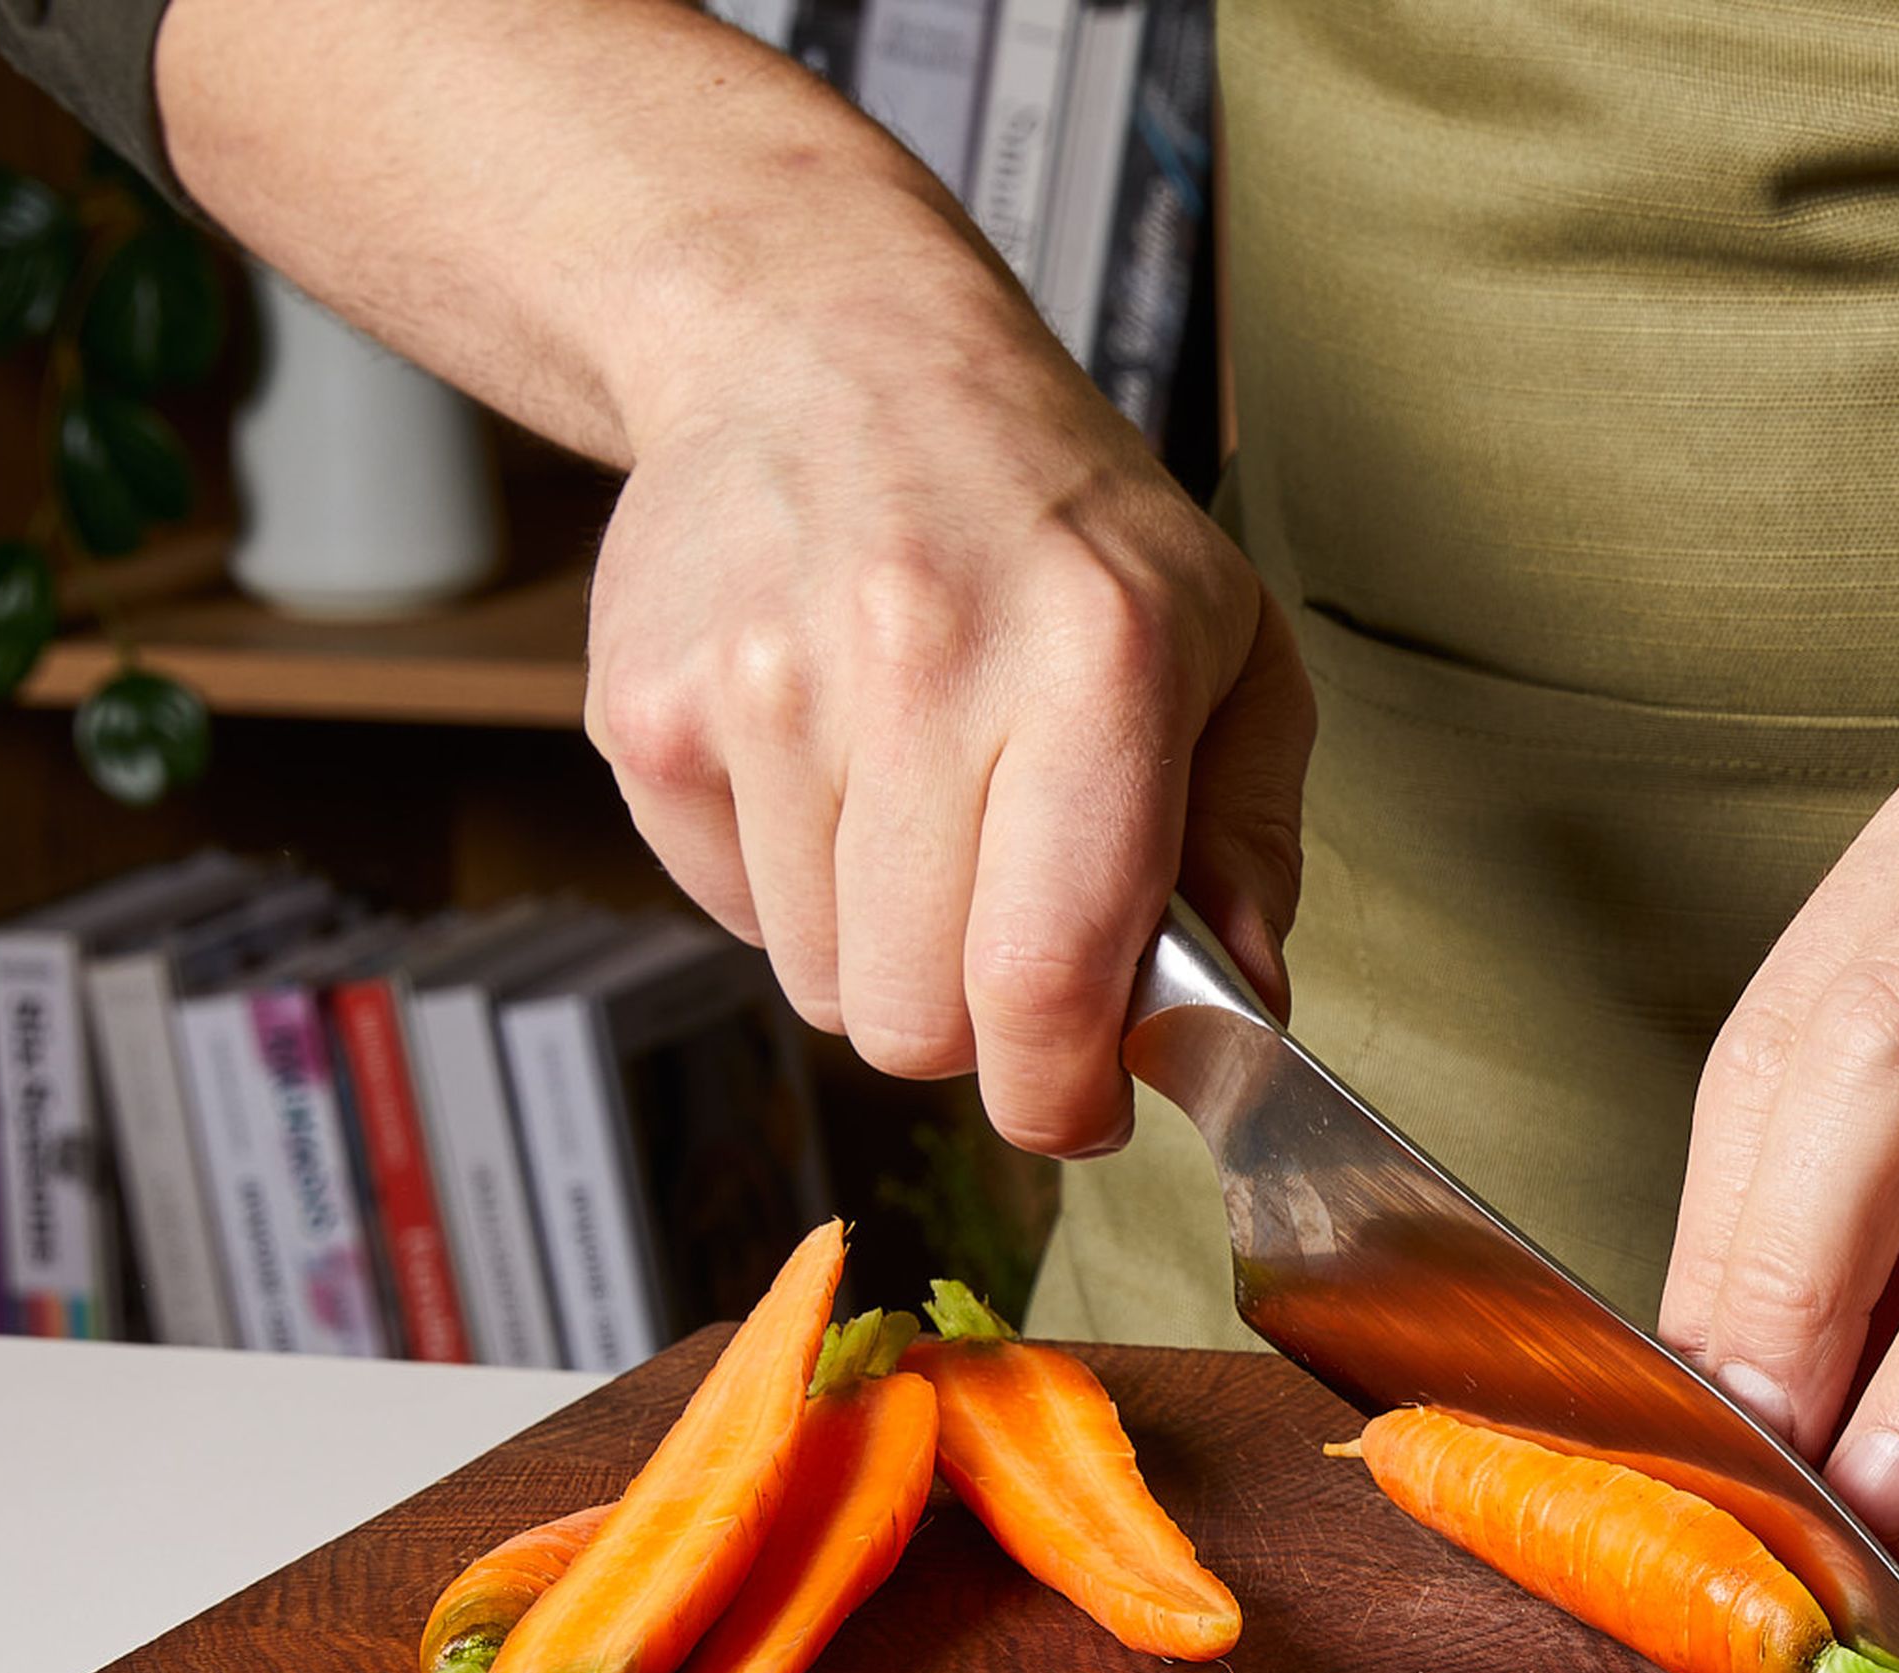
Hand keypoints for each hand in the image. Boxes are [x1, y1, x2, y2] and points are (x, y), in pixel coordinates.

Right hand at [584, 240, 1311, 1156]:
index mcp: (1096, 657)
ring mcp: (761, 686)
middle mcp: (917, 662)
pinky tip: (829, 762)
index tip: (1086, 1100)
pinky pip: (732, 915)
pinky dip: (789, 885)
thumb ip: (1252, 843)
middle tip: (1011, 936)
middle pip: (919, 1024)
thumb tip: (1240, 1014)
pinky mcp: (646, 710)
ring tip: (921, 809)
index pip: (1047, 978)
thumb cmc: (1054, 518)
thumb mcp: (1227, 646)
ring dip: (883, 949)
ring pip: (823, 988)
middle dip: (978, 1027)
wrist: (827, 346)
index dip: (1065, 1096)